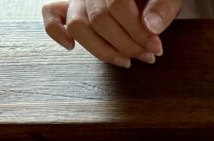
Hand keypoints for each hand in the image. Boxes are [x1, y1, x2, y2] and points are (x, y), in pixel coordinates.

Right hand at [42, 0, 184, 67]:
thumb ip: (162, 7)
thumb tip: (151, 27)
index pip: (116, 6)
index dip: (137, 32)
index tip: (156, 48)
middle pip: (98, 21)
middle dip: (127, 46)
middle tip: (149, 56)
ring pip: (77, 25)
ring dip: (103, 50)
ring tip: (127, 61)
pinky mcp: (70, 7)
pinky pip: (51, 14)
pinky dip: (56, 31)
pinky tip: (71, 47)